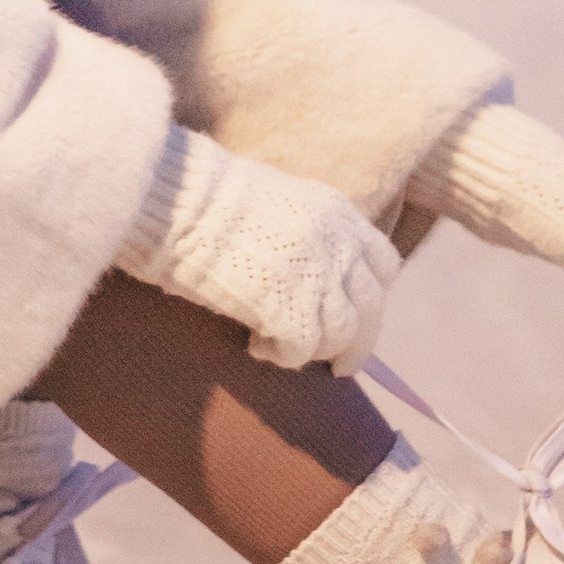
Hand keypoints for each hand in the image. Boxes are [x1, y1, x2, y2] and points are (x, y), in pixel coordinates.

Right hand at [118, 123, 399, 372]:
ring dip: (316, 351)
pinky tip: (256, 347)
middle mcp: (340, 244)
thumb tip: (309, 272)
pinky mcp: (292, 310)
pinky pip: (303, 351)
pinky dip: (283, 357)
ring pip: (341, 334)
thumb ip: (307, 235)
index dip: (371, 295)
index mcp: (338, 213)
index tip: (357, 314)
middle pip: (371, 308)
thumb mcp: (278, 203)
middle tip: (341, 366)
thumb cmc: (207, 197)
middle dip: (357, 342)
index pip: (384, 263)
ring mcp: (320, 278)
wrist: (179, 200)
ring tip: (282, 350)